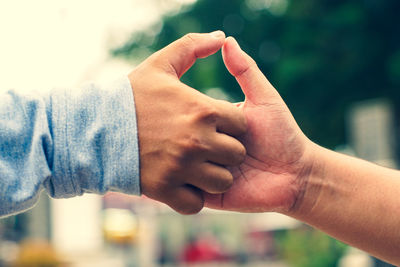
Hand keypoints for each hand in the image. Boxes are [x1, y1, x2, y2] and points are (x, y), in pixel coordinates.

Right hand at [128, 32, 246, 214]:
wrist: (93, 127)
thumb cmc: (129, 96)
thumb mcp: (161, 65)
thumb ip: (193, 46)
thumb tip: (221, 36)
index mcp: (202, 110)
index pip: (241, 124)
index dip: (230, 125)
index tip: (216, 125)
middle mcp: (197, 141)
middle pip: (236, 154)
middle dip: (225, 151)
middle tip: (207, 147)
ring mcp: (181, 168)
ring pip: (221, 180)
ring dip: (212, 175)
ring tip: (197, 166)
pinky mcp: (165, 190)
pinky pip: (195, 203)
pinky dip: (192, 197)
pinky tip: (183, 183)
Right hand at [205, 37, 314, 213]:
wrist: (297, 176)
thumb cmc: (282, 134)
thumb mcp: (263, 98)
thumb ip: (245, 70)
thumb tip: (227, 40)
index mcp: (212, 125)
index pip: (197, 115)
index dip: (212, 117)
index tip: (226, 120)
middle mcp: (204, 148)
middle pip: (191, 143)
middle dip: (216, 145)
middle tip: (243, 149)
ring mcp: (202, 173)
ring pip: (191, 168)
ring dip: (215, 168)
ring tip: (239, 167)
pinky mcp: (206, 197)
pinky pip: (190, 194)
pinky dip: (200, 188)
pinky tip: (223, 181)